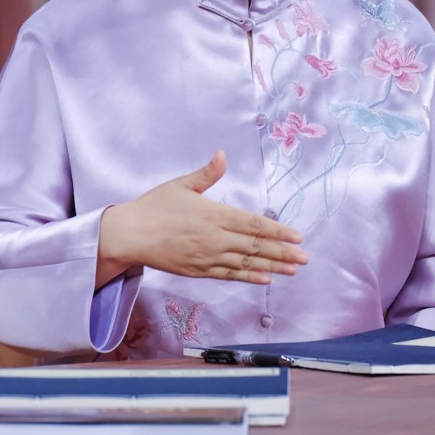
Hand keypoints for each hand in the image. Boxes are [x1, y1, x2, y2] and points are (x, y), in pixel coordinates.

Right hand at [95, 150, 308, 287]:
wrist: (131, 234)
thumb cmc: (154, 206)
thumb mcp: (180, 185)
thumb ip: (206, 174)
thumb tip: (223, 154)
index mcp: (213, 214)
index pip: (252, 224)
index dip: (277, 231)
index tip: (297, 236)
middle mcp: (214, 237)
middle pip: (254, 246)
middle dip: (282, 252)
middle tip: (304, 258)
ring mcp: (207, 256)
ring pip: (245, 263)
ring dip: (272, 266)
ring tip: (292, 270)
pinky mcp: (198, 270)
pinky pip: (229, 275)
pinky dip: (249, 277)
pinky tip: (265, 279)